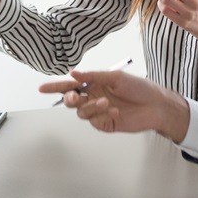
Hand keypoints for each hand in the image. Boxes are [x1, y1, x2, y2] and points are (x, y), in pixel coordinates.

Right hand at [39, 70, 189, 142]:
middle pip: (72, 101)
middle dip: (70, 99)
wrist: (156, 105)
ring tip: (106, 102)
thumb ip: (93, 76)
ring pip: (82, 113)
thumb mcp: (115, 77)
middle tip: (75, 96)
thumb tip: (73, 73)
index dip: (56, 87)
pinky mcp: (106, 124)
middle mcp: (94, 97)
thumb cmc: (138, 87)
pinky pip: (96, 121)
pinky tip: (115, 111)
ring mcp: (99, 112)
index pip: (71, 85)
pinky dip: (102, 115)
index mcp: (94, 84)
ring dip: (91, 107)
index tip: (42, 88)